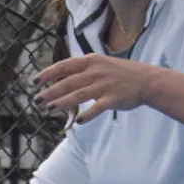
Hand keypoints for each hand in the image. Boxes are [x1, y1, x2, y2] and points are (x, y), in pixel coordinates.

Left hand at [34, 54, 156, 127]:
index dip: (48, 74)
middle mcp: (96, 72)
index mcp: (91, 61)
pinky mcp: (113, 98)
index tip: (35, 81)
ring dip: (61, 102)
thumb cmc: (121, 73)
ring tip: (48, 109)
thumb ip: (82, 71)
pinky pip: (97, 108)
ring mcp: (104, 85)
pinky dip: (87, 115)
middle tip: (36, 101)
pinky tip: (78, 122)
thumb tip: (60, 80)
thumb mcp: (101, 64)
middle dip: (50, 92)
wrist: (147, 80)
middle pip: (67, 82)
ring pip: (78, 95)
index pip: (64, 66)